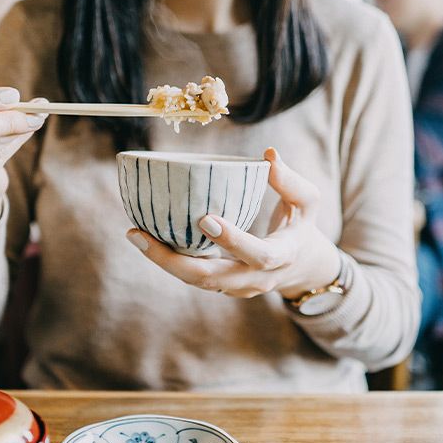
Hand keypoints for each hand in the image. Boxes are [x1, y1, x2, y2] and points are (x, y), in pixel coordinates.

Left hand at [127, 148, 340, 299]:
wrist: (302, 269)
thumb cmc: (302, 227)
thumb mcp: (308, 202)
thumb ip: (290, 181)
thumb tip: (268, 155)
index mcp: (281, 257)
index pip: (258, 255)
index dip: (233, 240)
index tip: (205, 219)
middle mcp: (255, 279)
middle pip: (211, 279)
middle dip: (173, 261)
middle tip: (140, 234)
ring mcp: (236, 287)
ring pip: (196, 281)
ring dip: (163, 261)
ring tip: (134, 234)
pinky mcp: (222, 286)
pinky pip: (193, 276)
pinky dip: (169, 260)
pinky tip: (145, 237)